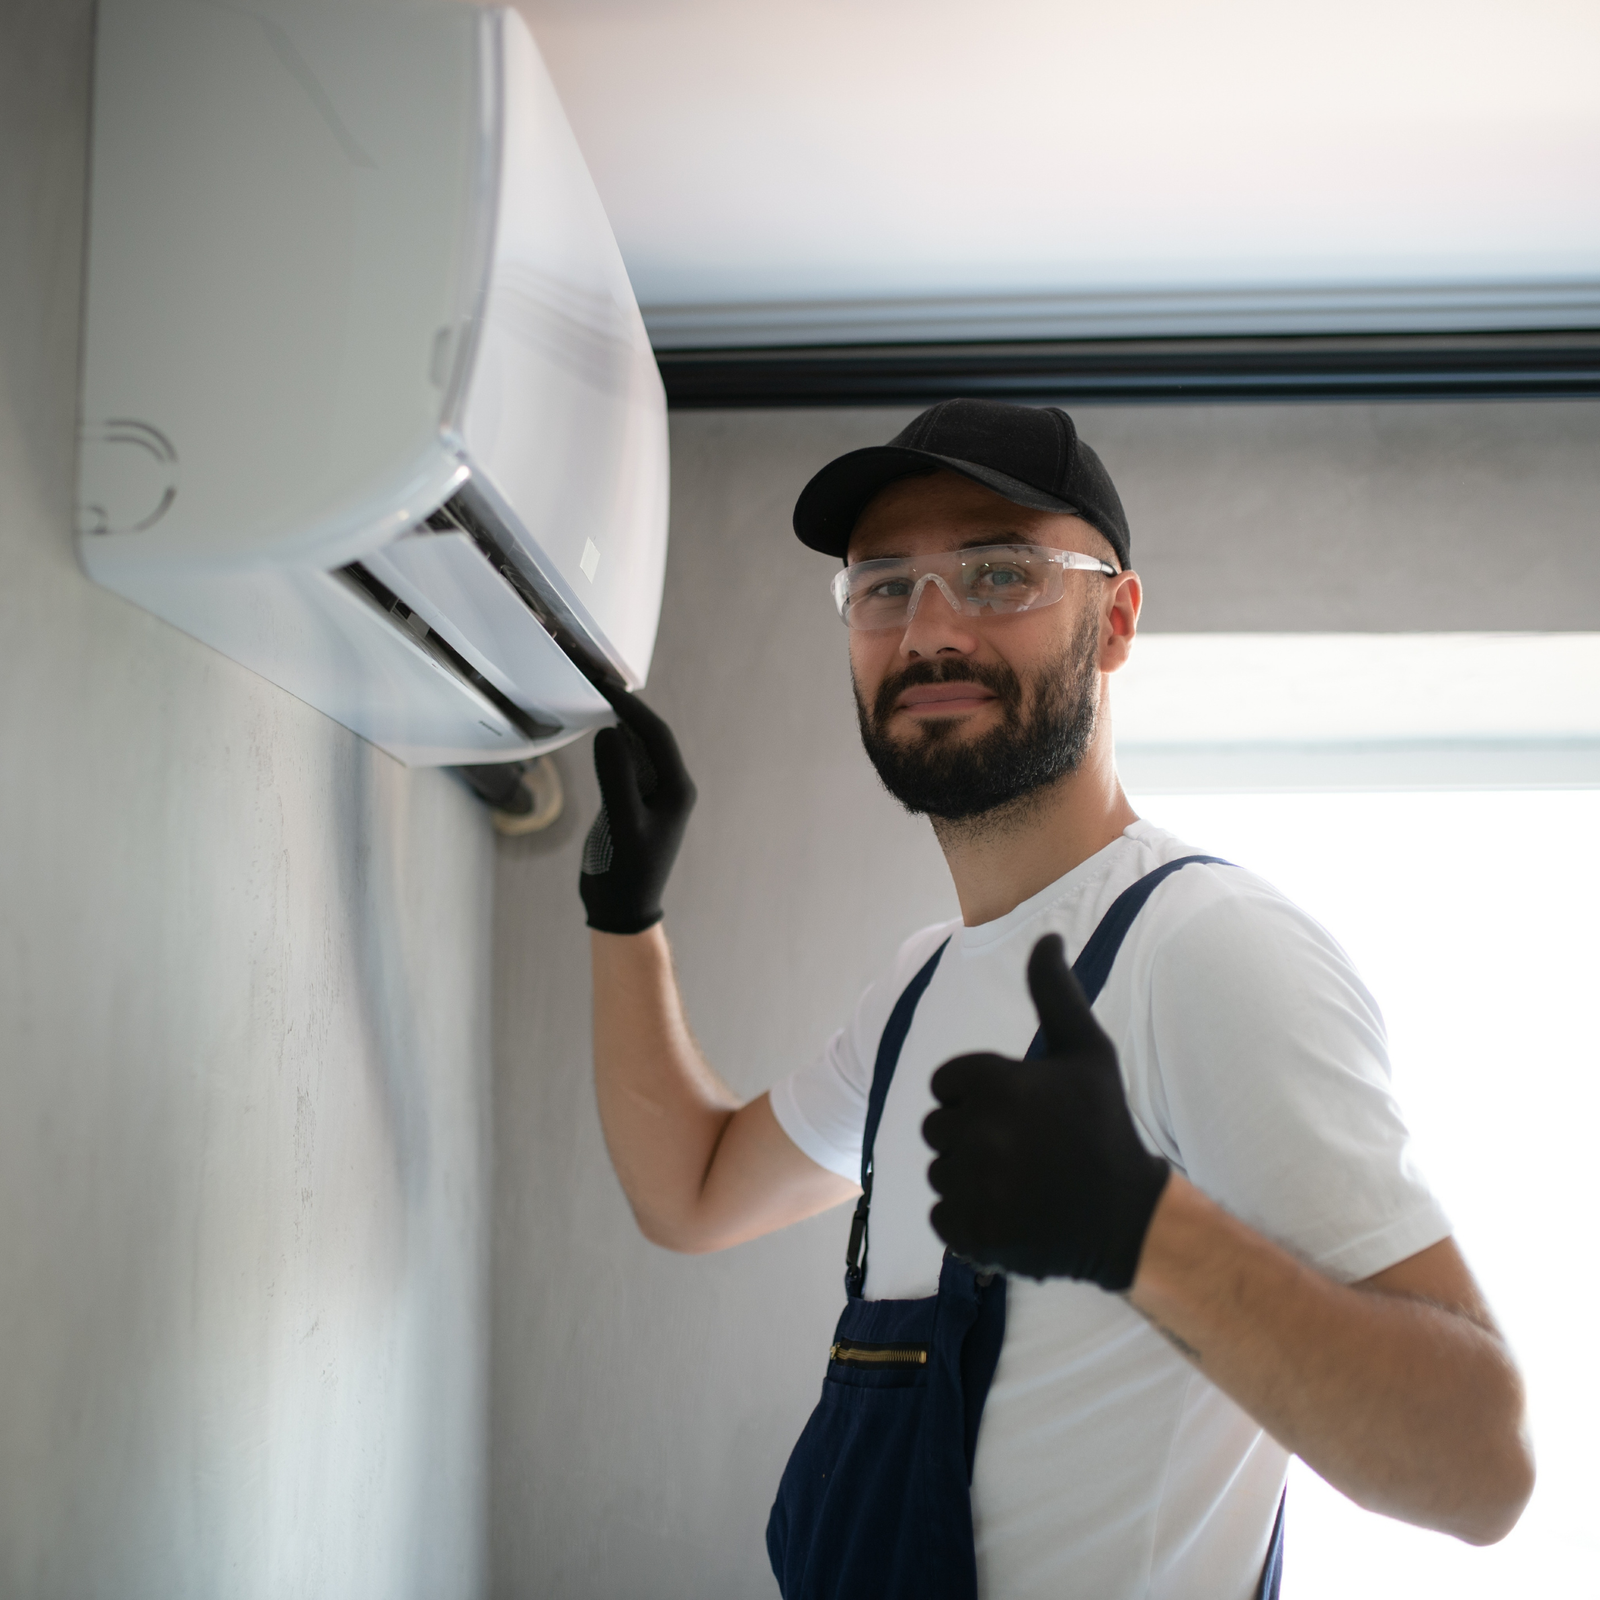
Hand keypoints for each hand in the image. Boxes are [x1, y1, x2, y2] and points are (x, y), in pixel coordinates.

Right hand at [578, 684, 696, 934]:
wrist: (621, 909)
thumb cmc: (626, 872)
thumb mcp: (622, 823)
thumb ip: (616, 776)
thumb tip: (609, 732)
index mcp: (677, 789)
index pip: (656, 734)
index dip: (631, 707)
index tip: (604, 686)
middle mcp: (670, 787)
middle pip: (649, 736)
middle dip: (625, 709)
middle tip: (595, 682)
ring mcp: (652, 795)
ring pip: (637, 748)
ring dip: (618, 724)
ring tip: (593, 697)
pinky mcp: (634, 803)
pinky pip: (626, 764)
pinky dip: (611, 746)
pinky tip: (596, 732)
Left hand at [922, 933, 1169, 1288]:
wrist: (1128, 1218)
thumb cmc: (1103, 1126)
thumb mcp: (1087, 1052)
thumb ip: (1055, 992)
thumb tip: (1047, 936)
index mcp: (996, 1082)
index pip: (944, 1084)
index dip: (974, 1096)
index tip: (1015, 1112)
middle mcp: (980, 1132)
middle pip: (935, 1129)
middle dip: (968, 1136)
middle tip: (1019, 1150)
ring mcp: (975, 1186)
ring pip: (938, 1173)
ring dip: (968, 1179)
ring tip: (1018, 1183)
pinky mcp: (972, 1233)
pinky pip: (941, 1217)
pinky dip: (967, 1220)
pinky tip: (1009, 1213)